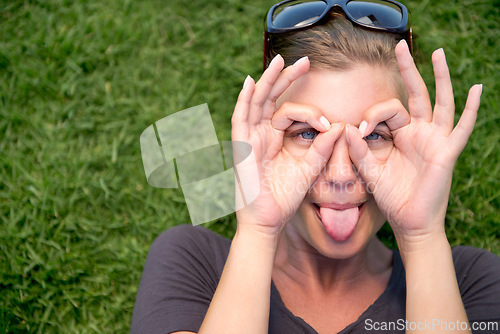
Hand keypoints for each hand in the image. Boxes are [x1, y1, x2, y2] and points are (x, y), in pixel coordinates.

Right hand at [231, 55, 342, 235]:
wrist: (269, 220)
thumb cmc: (286, 196)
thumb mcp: (309, 168)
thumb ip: (323, 148)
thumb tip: (341, 127)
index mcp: (277, 138)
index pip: (290, 112)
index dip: (310, 112)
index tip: (329, 122)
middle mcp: (262, 134)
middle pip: (272, 99)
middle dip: (286, 78)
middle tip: (304, 60)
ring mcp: (250, 139)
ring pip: (257, 102)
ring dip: (267, 82)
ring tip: (279, 61)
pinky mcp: (242, 147)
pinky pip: (241, 119)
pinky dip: (244, 101)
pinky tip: (252, 83)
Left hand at [346, 40, 481, 241]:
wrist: (409, 222)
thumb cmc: (391, 197)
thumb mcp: (371, 171)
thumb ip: (358, 151)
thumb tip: (346, 127)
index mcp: (399, 135)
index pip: (388, 110)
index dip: (372, 115)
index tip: (358, 130)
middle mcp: (418, 133)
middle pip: (415, 94)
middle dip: (408, 70)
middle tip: (398, 46)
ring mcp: (435, 140)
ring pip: (440, 102)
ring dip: (439, 78)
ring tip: (438, 54)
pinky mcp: (447, 152)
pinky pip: (462, 128)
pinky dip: (471, 110)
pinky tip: (476, 89)